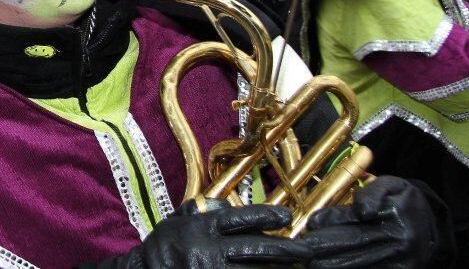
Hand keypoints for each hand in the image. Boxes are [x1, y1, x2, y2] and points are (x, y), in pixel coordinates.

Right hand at [95, 199, 311, 267]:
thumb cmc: (161, 248)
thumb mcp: (177, 222)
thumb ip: (201, 213)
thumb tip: (226, 206)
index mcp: (200, 229)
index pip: (238, 220)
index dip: (265, 218)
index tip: (287, 218)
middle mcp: (206, 251)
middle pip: (254, 249)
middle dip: (284, 251)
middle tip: (307, 250)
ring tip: (299, 268)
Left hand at [301, 176, 438, 268]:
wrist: (431, 223)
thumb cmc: (403, 200)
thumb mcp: (391, 186)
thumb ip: (372, 193)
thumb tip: (361, 210)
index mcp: (394, 218)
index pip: (353, 222)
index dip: (328, 223)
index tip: (310, 224)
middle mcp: (397, 243)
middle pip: (351, 246)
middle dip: (323, 248)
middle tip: (301, 249)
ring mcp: (399, 262)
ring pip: (357, 265)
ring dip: (331, 263)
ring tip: (311, 261)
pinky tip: (330, 266)